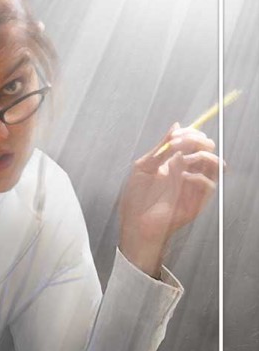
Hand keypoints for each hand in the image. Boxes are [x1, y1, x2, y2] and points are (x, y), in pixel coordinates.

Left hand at [119, 121, 223, 276]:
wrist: (136, 224)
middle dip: (196, 140)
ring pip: (214, 163)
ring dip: (200, 155)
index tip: (175, 135)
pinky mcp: (197, 201)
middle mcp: (187, 171)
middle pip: (206, 147)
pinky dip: (198, 176)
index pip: (192, 141)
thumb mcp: (143, 167)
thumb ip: (160, 147)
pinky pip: (209, 184)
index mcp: (174, 162)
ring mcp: (193, 185)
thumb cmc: (136, 199)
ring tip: (180, 160)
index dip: (189, 133)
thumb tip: (176, 126)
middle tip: (178, 144)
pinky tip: (183, 177)